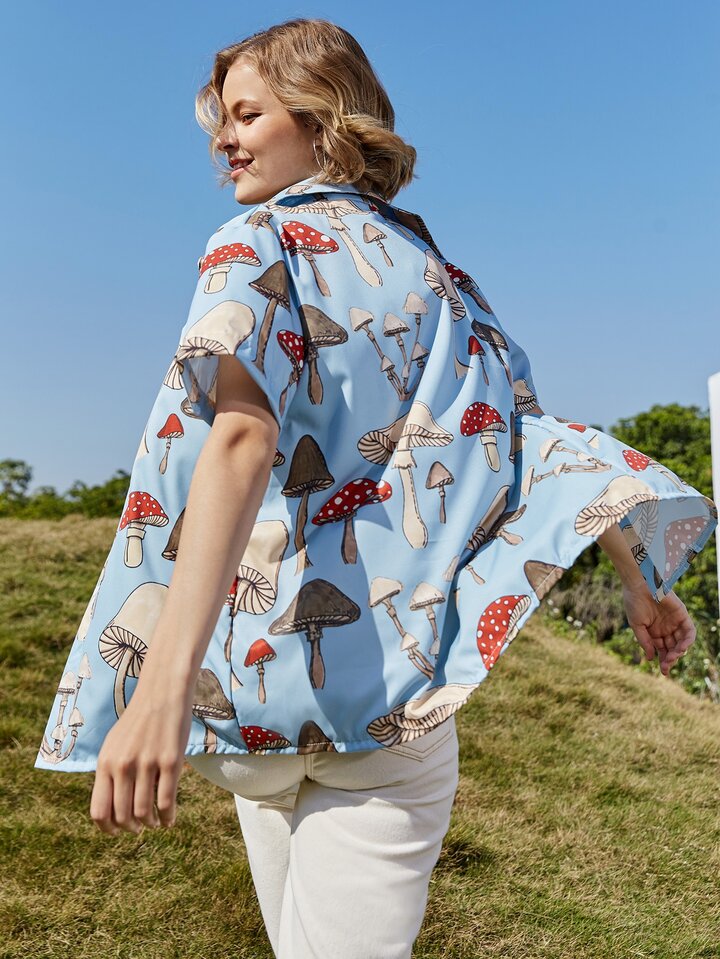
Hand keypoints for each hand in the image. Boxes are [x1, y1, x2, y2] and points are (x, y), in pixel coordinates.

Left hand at [90, 689, 192, 835]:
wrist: (162, 693)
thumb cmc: (138, 722)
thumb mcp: (114, 745)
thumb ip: (109, 774)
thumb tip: (108, 809)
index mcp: (105, 763)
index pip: (99, 811)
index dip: (108, 829)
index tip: (118, 831)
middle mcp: (123, 765)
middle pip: (123, 816)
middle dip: (131, 828)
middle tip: (139, 828)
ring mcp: (147, 764)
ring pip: (145, 812)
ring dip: (150, 824)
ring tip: (155, 823)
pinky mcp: (171, 762)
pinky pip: (167, 802)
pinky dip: (168, 817)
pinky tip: (170, 819)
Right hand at [622, 583, 696, 676]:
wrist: (639, 584)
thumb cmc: (634, 603)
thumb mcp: (637, 626)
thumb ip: (645, 641)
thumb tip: (651, 658)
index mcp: (654, 633)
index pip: (662, 651)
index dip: (664, 662)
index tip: (663, 671)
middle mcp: (666, 629)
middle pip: (673, 649)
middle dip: (671, 659)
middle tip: (667, 666)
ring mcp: (675, 622)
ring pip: (682, 642)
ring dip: (679, 652)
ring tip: (673, 657)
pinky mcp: (682, 615)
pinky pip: (690, 631)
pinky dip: (688, 640)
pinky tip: (682, 648)